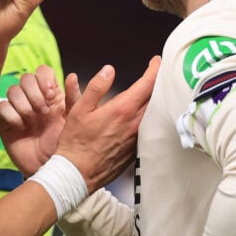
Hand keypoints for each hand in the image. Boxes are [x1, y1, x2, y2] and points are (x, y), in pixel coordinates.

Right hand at [0, 65, 77, 175]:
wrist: (50, 168)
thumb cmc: (64, 145)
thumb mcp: (73, 121)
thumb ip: (73, 99)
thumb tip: (71, 76)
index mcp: (50, 94)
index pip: (42, 72)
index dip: (44, 78)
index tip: (51, 94)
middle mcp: (33, 98)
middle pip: (26, 78)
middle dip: (34, 93)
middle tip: (43, 111)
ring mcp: (18, 109)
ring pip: (13, 90)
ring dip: (24, 105)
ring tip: (32, 120)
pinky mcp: (6, 121)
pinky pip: (2, 106)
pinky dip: (13, 116)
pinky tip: (21, 128)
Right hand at [56, 56, 159, 192]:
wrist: (77, 173)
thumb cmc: (75, 142)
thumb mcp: (79, 109)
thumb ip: (96, 87)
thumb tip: (108, 69)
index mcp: (122, 110)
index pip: (147, 84)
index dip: (155, 69)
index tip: (156, 61)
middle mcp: (134, 123)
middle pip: (156, 98)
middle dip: (159, 82)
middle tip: (159, 72)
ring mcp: (137, 138)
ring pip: (154, 114)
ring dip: (156, 100)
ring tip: (155, 90)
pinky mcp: (136, 150)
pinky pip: (149, 129)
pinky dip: (151, 117)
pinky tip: (146, 115)